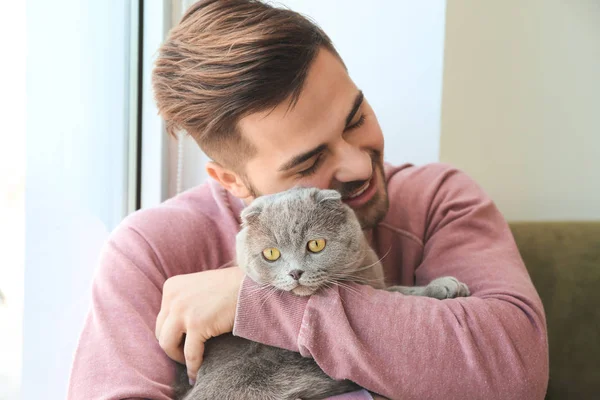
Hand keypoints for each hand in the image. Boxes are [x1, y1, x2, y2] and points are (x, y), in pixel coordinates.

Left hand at [155, 266, 244, 381]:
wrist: (250, 286)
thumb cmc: (229, 287)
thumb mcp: (197, 287)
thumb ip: (184, 301)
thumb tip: (176, 328)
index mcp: (171, 287)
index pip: (162, 318)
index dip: (171, 333)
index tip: (182, 342)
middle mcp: (172, 297)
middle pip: (161, 332)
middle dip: (172, 346)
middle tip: (185, 354)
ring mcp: (182, 310)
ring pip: (167, 345)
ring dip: (178, 357)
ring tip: (190, 363)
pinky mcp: (196, 324)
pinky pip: (190, 354)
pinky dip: (193, 366)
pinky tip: (197, 373)